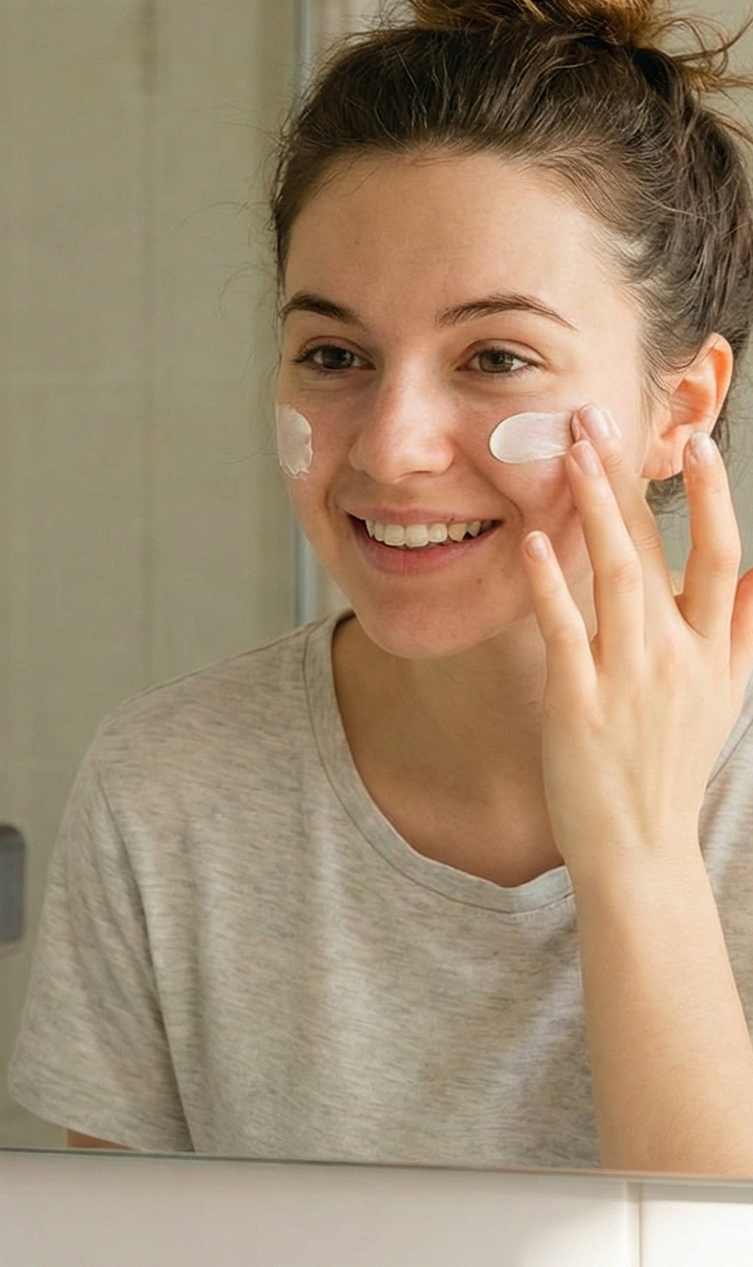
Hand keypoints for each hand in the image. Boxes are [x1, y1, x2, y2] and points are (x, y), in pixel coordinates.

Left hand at [520, 403, 752, 878]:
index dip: (711, 498)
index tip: (696, 443)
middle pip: (656, 549)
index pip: (719, 557)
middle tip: (599, 418)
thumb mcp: (725, 700)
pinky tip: (534, 540)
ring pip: (613, 576)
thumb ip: (743, 634)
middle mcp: (676, 658)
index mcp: (713, 651)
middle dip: (628, 479)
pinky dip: (550, 583)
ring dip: (591, 510)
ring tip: (569, 454)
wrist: (639, 847)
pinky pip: (565, 630)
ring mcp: (627, 679)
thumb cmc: (671, 766)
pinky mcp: (578, 704)